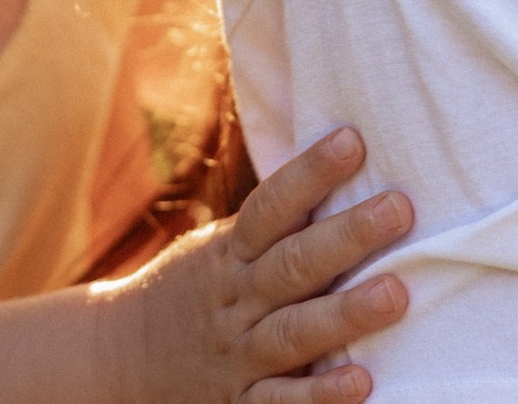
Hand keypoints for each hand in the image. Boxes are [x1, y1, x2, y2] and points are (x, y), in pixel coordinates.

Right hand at [100, 127, 410, 403]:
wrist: (118, 358)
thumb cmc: (189, 293)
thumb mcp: (214, 252)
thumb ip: (266, 232)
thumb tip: (332, 183)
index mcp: (228, 254)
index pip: (271, 205)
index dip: (310, 172)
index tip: (353, 140)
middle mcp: (234, 298)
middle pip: (292, 263)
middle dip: (348, 235)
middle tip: (399, 208)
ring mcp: (236, 353)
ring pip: (293, 330)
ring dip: (345, 312)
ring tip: (397, 292)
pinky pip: (280, 402)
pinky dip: (319, 395)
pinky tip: (362, 382)